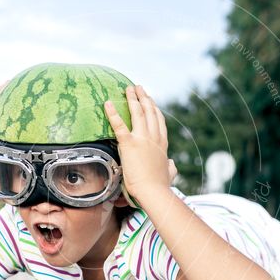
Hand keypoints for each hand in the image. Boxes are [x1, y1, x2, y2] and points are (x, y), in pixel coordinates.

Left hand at [104, 85, 175, 201]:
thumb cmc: (160, 186)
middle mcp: (154, 137)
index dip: (154, 108)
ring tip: (128, 89)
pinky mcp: (129, 144)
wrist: (153, 191)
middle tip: (138, 88)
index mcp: (162, 144)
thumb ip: (171, 167)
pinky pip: (119, 125)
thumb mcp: (169, 174)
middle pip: (149, 112)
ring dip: (132, 98)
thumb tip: (172, 164)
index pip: (159, 121)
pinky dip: (113, 113)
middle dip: (144, 98)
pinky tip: (107, 103)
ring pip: (138, 113)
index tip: (150, 100)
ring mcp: (142, 139)